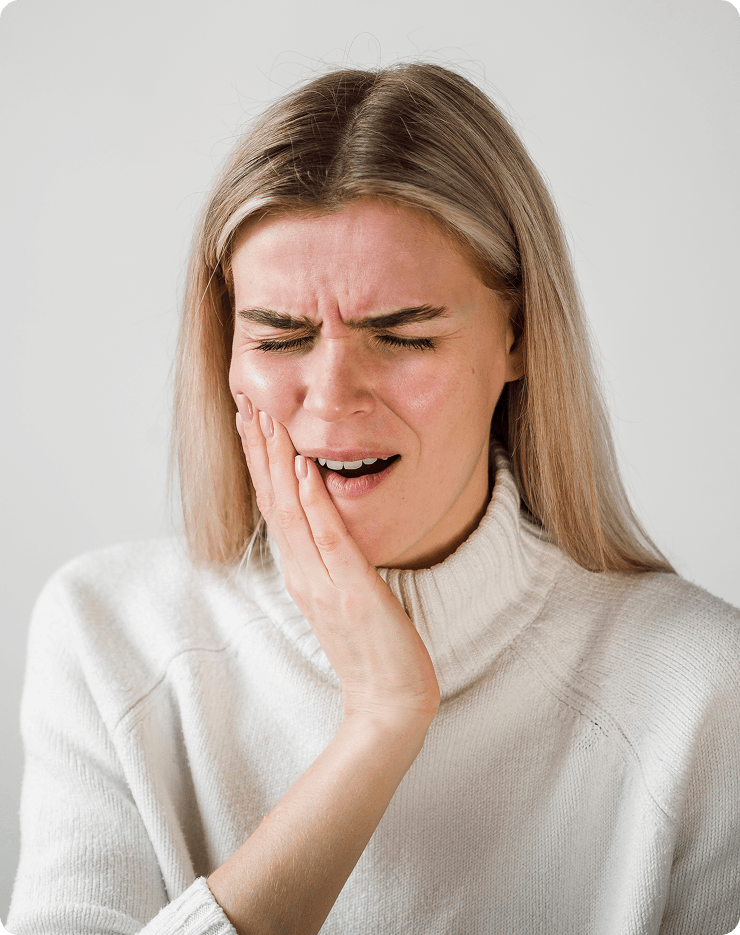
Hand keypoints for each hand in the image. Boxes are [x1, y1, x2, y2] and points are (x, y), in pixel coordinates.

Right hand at [234, 394, 439, 727]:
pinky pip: (328, 539)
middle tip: (246, 402)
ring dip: (276, 463)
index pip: (273, 507)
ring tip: (265, 420)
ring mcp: (322, 583)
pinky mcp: (351, 591)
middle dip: (259, 450)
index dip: (260, 462)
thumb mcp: (344, 597)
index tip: (252, 420)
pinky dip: (313, 502)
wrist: (388, 704)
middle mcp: (302, 573)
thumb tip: (325, 526)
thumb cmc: (371, 652)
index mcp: (301, 573)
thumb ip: (328, 562)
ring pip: (290, 512)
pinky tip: (304, 468)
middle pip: (271, 501)